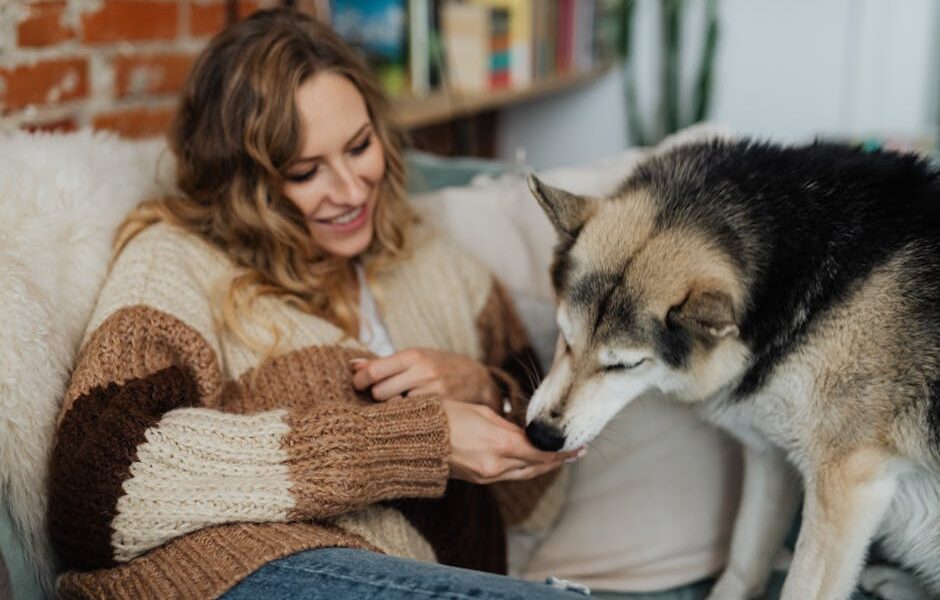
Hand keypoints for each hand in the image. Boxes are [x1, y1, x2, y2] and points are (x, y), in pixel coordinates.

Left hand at [351, 348, 500, 409]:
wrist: (476, 378)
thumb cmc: (438, 365)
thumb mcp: (414, 357)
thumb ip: (383, 363)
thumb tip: (352, 366)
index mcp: (413, 355)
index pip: (374, 371)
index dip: (360, 381)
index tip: (358, 385)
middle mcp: (423, 372)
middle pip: (380, 392)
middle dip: (377, 395)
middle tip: (384, 394)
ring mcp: (434, 391)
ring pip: (394, 407)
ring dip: (392, 407)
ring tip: (400, 402)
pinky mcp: (442, 408)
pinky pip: (412, 416)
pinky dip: (408, 416)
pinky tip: (413, 412)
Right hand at [441, 400, 577, 483]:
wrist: (415, 440)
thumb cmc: (446, 416)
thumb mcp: (481, 412)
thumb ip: (507, 426)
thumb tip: (523, 433)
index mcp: (500, 443)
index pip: (541, 451)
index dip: (561, 452)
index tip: (578, 447)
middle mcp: (497, 464)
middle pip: (536, 466)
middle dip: (556, 460)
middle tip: (574, 453)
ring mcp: (487, 475)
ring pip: (524, 473)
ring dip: (541, 465)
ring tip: (556, 458)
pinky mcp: (479, 480)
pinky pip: (509, 475)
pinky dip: (523, 468)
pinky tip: (530, 461)